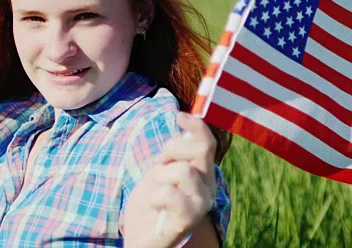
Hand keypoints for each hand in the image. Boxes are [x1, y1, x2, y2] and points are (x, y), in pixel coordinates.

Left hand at [123, 113, 216, 247]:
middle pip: (202, 149)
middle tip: (161, 165)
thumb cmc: (152, 202)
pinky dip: (156, 197)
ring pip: (184, 170)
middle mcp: (208, 187)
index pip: (208, 142)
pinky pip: (170, 194)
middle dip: (173, 149)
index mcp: (203, 173)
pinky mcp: (188, 220)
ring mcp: (200, 204)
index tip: (179, 116)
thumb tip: (186, 121)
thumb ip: (175, 151)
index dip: (196, 125)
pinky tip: (157, 206)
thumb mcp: (162, 169)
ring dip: (162, 176)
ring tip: (158, 191)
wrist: (142, 236)